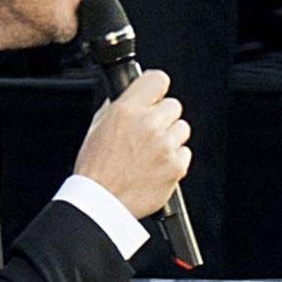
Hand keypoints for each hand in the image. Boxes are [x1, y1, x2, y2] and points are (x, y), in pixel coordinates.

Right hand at [76, 68, 191, 220]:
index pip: (158, 79)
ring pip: (182, 129)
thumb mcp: (97, 127)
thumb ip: (118, 108)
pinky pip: (185, 153)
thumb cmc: (96, 169)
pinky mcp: (176, 166)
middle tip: (149, 133)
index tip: (155, 95)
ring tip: (152, 152)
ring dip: (171, 138)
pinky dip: (175, 160)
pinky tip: (157, 167)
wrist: (102, 202)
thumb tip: (130, 98)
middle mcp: (149, 124)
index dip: (156, 88)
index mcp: (127, 110)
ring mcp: (165, 146)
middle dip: (163, 117)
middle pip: (173, 105)